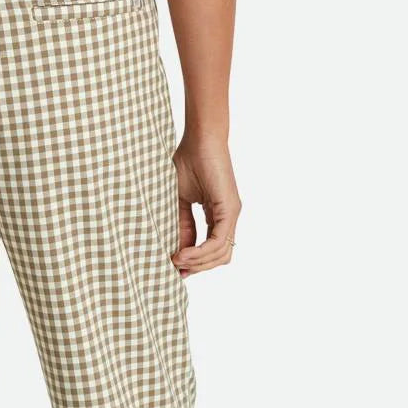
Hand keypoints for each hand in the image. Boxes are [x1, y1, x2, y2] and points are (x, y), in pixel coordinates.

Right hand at [172, 137, 240, 277]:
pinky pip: (219, 241)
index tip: (175, 268)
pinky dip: (201, 252)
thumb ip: (183, 226)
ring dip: (198, 262)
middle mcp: (228, 218)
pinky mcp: (230, 210)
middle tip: (176, 267)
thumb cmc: (188, 162)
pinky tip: (184, 253)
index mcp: (218, 215)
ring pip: (221, 254)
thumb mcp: (180, 202)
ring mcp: (231, 214)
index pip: (212, 250)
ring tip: (177, 260)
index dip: (195, 263)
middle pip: (219, 258)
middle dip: (197, 267)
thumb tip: (179, 251)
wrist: (199, 140)